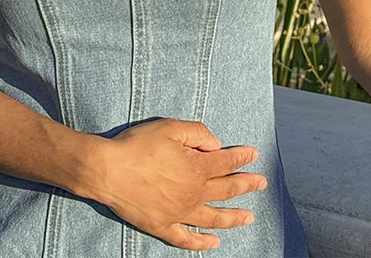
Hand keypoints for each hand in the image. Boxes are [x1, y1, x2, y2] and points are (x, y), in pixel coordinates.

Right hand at [90, 118, 266, 250]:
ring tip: (249, 218)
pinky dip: (202, 243)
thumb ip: (197, 132)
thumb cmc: (137, 145)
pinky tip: (213, 243)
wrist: (108, 170)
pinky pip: (186, 239)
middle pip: (226, 190)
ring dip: (234, 218)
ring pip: (213, 218)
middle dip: (246, 185)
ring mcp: (179, 213)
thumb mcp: (169, 127)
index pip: (226, 162)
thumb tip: (216, 144)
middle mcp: (193, 193)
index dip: (242, 157)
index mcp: (196, 167)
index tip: (254, 154)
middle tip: (261, 183)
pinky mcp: (163, 226)